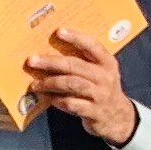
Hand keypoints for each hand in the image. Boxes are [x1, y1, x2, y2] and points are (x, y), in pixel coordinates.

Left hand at [22, 23, 136, 145]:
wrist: (118, 118)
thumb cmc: (101, 89)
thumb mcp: (100, 73)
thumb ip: (83, 62)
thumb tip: (50, 52)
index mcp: (108, 63)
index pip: (93, 46)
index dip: (76, 37)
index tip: (58, 31)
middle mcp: (106, 77)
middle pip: (75, 65)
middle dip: (51, 62)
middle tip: (32, 60)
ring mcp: (101, 96)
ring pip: (72, 84)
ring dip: (50, 83)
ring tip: (35, 84)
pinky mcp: (94, 112)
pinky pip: (71, 104)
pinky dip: (57, 100)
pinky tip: (47, 98)